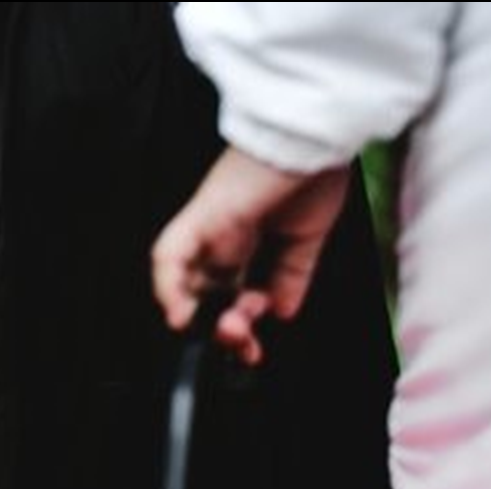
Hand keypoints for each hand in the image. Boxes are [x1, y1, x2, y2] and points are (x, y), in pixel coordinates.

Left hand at [151, 148, 351, 363]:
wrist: (321, 135)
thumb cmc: (317, 168)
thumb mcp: (307, 235)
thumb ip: (292, 274)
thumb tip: (283, 311)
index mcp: (244, 239)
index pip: (227, 293)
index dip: (238, 326)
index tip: (253, 349)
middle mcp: (219, 235)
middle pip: (204, 294)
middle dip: (222, 330)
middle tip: (244, 346)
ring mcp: (207, 226)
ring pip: (181, 281)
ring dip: (201, 317)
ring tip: (228, 332)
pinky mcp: (202, 216)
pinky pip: (169, 256)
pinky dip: (170, 289)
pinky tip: (182, 315)